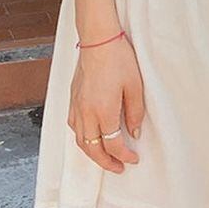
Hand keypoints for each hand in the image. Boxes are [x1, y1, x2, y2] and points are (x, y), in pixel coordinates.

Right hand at [68, 34, 144, 172]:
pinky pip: (73, 127)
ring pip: (80, 141)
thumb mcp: (135, 87)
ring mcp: (76, 106)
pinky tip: (91, 138)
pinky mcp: (72, 99)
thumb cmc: (119, 59)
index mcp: (103, 111)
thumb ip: (135, 114)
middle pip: (93, 149)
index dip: (124, 156)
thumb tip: (134, 133)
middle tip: (119, 167)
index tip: (133, 159)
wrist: (98, 40)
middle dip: (106, 163)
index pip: (113, 145)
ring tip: (106, 157)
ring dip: (92, 154)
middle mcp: (86, 112)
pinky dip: (82, 139)